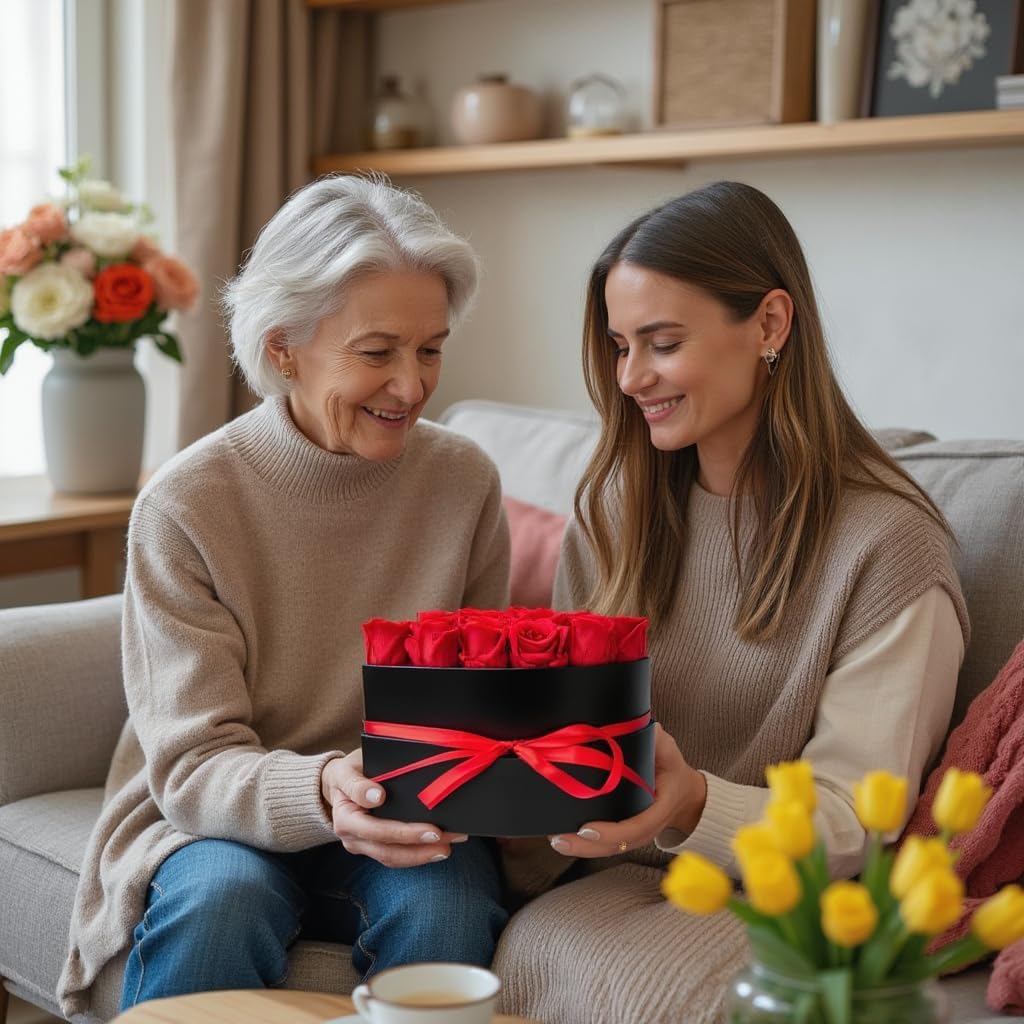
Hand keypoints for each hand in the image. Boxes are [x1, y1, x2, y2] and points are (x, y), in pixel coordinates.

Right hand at [320, 750, 467, 867]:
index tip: (388, 802)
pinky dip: (419, 854)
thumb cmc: (349, 773)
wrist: (339, 785)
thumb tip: (376, 795)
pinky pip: (397, 857)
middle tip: (440, 834)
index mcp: (344, 815)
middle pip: (384, 846)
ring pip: (392, 857)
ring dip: (421, 854)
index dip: (390, 824)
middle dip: (414, 842)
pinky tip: (438, 849)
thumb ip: (357, 782)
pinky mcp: (374, 849)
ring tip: (447, 847)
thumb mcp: (347, 770)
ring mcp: (362, 846)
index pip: (368, 824)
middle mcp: (350, 836)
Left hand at [547, 724, 706, 858]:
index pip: (638, 826)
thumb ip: (656, 739)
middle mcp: (649, 826)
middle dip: (588, 846)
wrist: (684, 793)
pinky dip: (586, 845)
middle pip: (618, 844)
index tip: (588, 829)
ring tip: (557, 840)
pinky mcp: (627, 834)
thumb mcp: (668, 749)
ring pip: (611, 849)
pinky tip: (564, 839)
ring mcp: (638, 834)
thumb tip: (644, 728)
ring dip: (582, 849)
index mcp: (661, 806)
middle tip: (561, 839)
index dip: (613, 831)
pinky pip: (608, 845)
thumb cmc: (672, 768)